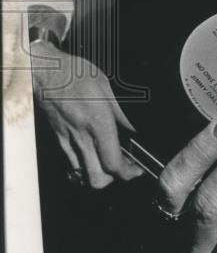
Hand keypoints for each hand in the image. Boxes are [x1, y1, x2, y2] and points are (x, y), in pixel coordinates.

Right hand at [31, 41, 143, 187]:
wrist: (45, 72)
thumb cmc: (75, 73)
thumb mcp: (106, 86)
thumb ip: (120, 112)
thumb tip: (132, 128)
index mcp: (98, 123)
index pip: (112, 162)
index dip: (127, 173)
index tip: (136, 170)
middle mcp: (82, 137)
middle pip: (97, 179)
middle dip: (113, 180)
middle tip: (124, 168)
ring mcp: (67, 140)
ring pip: (82, 175)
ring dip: (98, 174)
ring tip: (109, 163)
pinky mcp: (58, 139)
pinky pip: (71, 163)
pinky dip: (84, 166)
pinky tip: (93, 155)